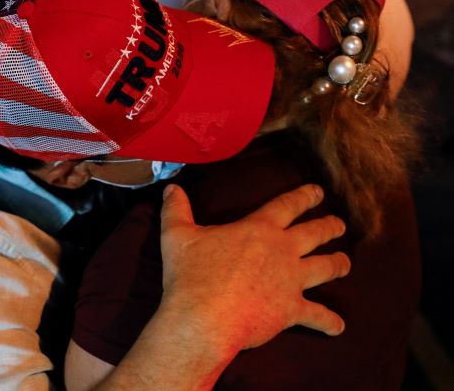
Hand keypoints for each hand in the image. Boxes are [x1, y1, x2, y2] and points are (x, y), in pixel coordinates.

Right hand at [159, 184, 349, 354]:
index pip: (288, 205)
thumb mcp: (177, 235)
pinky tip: (338, 326)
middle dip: (329, 226)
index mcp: (259, 229)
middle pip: (315, 233)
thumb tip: (170, 189)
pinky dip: (330, 322)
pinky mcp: (292, 311)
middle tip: (339, 223)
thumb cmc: (191, 275)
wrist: (203, 318)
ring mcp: (291, 281)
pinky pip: (318, 316)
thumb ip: (176, 209)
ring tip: (345, 262)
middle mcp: (283, 252)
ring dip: (338, 264)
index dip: (304, 196)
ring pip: (326, 268)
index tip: (317, 191)